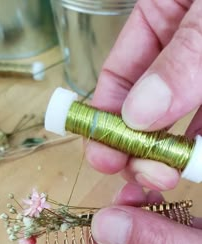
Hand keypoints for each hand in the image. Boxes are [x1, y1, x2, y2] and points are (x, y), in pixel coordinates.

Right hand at [86, 0, 201, 190]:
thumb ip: (179, 58)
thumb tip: (138, 115)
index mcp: (159, 14)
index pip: (118, 75)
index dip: (105, 119)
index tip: (104, 156)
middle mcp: (179, 47)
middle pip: (146, 106)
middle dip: (138, 145)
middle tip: (143, 174)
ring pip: (181, 119)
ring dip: (171, 152)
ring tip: (169, 175)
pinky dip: (200, 144)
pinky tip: (196, 161)